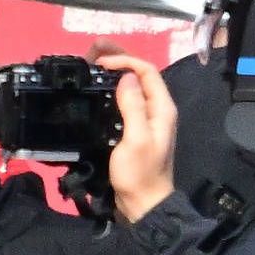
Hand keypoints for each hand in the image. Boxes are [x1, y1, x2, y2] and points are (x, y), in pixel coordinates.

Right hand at [95, 53, 176, 223]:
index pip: (146, 71)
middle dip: (118, 59)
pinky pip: (125, 101)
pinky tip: (98, 90)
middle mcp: (157, 109)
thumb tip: (126, 77)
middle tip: (92, 51)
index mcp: (162, 108)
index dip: (124, 60)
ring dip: (114, 73)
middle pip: (140, 75)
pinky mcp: (136, 129)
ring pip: (132, 86)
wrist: (143, 204)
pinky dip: (111, 90)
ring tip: (91, 65)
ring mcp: (147, 119)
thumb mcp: (135, 138)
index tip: (100, 61)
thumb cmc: (140, 173)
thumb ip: (133, 106)